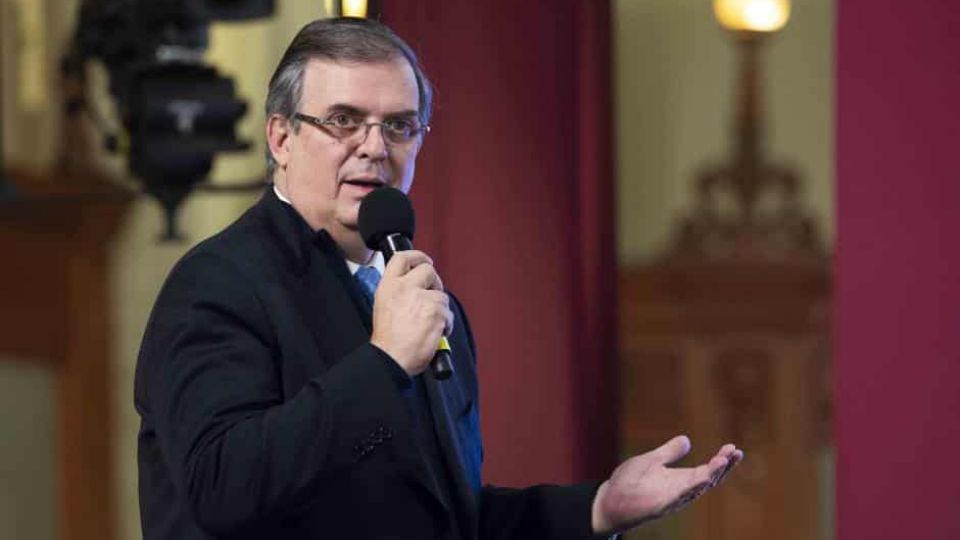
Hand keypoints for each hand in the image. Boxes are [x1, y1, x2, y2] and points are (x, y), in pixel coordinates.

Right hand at [370, 251, 453, 375]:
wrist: (391, 358)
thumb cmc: (388, 340)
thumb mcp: (384, 306)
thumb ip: (399, 291)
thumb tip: (417, 287)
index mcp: (389, 286)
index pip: (403, 258)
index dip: (417, 256)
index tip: (425, 261)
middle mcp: (405, 288)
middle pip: (429, 271)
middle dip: (435, 283)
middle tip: (432, 298)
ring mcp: (422, 299)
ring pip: (442, 296)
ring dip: (440, 311)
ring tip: (429, 325)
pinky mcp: (437, 313)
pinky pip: (448, 315)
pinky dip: (445, 325)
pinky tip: (434, 334)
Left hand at [591, 435, 742, 534]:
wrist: (609, 500)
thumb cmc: (630, 482)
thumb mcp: (652, 460)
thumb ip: (669, 452)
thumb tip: (687, 439)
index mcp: (681, 479)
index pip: (707, 470)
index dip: (722, 460)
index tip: (734, 447)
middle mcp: (681, 490)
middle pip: (709, 479)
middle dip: (723, 467)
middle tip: (736, 452)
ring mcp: (672, 499)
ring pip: (697, 488)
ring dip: (711, 474)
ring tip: (724, 460)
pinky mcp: (660, 506)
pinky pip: (679, 497)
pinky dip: (691, 488)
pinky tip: (703, 478)